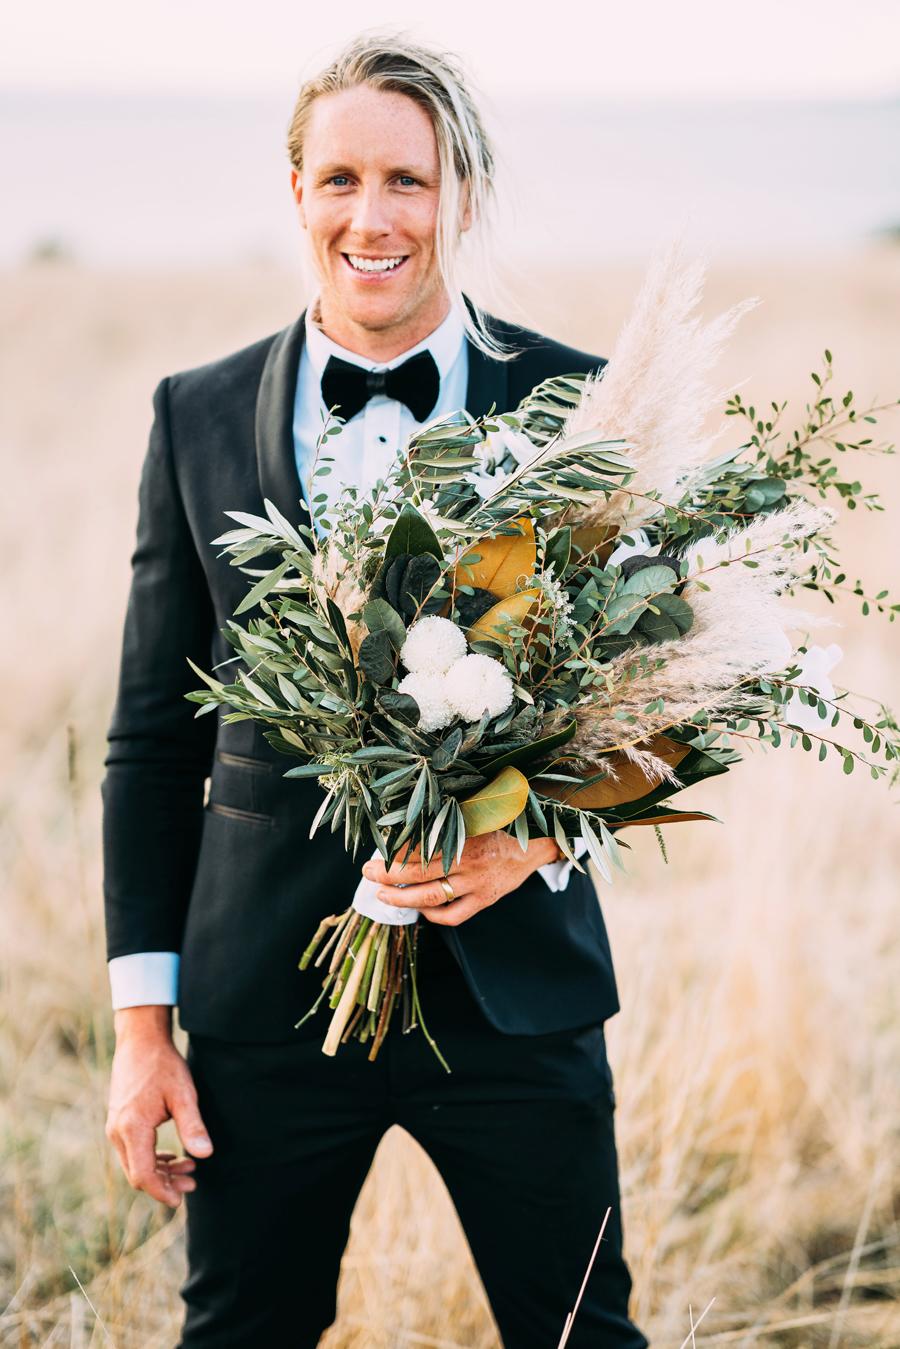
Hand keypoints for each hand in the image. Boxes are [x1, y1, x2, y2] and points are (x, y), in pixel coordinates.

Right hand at [105, 1006, 212, 1208]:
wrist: (140, 1041)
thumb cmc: (163, 1065)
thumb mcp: (183, 1094)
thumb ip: (192, 1125)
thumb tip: (205, 1155)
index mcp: (132, 1128)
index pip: (142, 1175)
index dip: (162, 1191)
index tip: (181, 1199)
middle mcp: (117, 1132)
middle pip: (137, 1174)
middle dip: (164, 1184)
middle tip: (193, 1183)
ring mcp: (115, 1127)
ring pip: (134, 1164)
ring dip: (160, 1171)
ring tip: (189, 1169)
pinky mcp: (119, 1121)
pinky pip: (132, 1151)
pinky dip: (152, 1158)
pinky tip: (172, 1156)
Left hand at [361, 832, 562, 927]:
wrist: (538, 840)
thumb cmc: (502, 821)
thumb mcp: (476, 810)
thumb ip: (448, 816)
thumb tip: (411, 818)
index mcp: (464, 834)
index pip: (418, 846)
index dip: (394, 850)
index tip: (378, 848)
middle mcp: (468, 861)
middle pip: (417, 873)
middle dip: (386, 874)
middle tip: (367, 871)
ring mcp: (476, 884)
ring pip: (429, 898)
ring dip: (401, 898)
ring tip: (382, 894)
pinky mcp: (485, 899)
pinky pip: (453, 916)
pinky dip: (433, 916)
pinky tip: (420, 910)